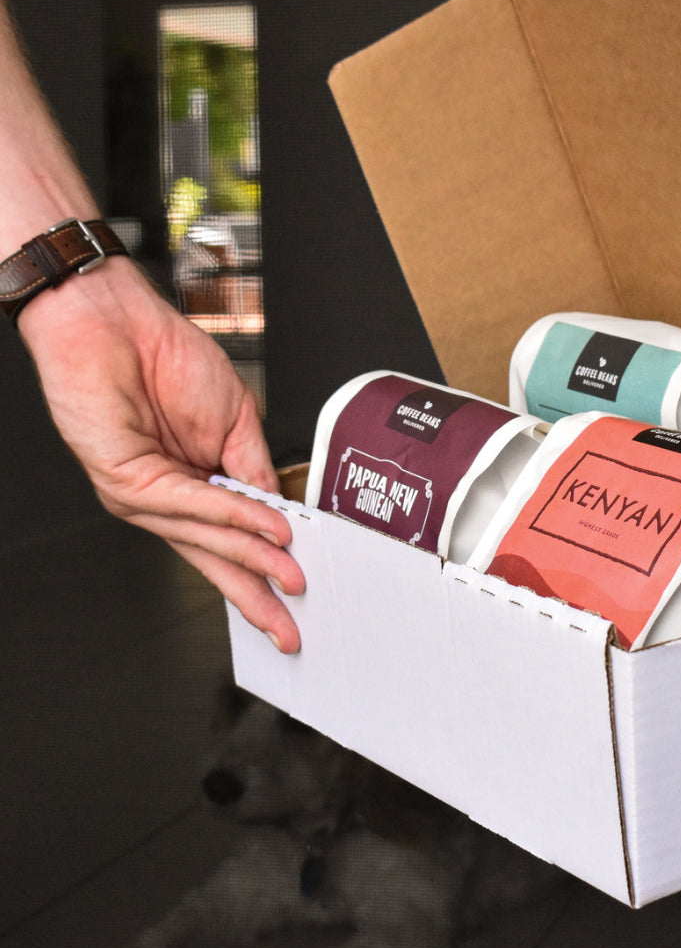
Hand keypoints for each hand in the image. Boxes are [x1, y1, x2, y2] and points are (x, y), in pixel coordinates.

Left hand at [19, 256, 304, 652]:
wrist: (118, 320)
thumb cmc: (168, 357)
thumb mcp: (236, 421)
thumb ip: (255, 472)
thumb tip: (281, 515)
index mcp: (193, 484)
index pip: (229, 543)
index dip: (263, 574)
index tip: (295, 598)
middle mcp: (165, 498)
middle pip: (214, 559)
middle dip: (256, 597)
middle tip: (289, 628)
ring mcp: (142, 495)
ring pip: (205, 538)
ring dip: (253, 559)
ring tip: (292, 574)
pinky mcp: (124, 481)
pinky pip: (188, 505)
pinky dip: (232, 516)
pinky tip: (266, 525)